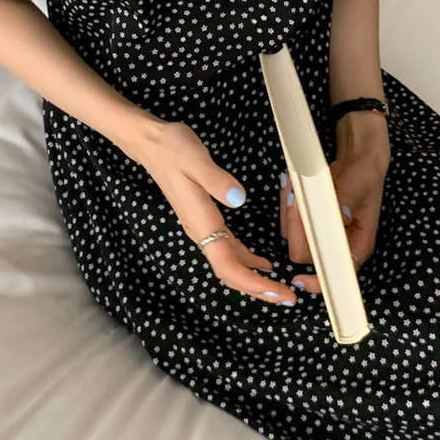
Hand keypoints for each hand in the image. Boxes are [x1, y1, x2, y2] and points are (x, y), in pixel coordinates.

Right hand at [127, 118, 298, 306]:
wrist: (151, 142)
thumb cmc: (172, 149)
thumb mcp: (196, 159)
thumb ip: (217, 181)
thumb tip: (239, 200)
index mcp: (201, 222)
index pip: (228, 265)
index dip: (253, 283)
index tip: (277, 292)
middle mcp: (200, 230)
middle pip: (230, 272)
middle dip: (258, 289)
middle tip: (287, 298)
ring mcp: (201, 226)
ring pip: (229, 263)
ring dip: (253, 278)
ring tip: (278, 287)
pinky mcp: (204, 219)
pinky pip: (227, 249)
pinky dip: (246, 261)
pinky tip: (260, 263)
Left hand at [279, 146, 387, 292]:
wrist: (358, 161)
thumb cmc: (364, 176)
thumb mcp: (358, 187)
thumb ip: (345, 202)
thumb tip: (336, 217)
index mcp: (355, 246)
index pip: (336, 273)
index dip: (317, 281)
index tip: (298, 279)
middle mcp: (335, 245)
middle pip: (304, 252)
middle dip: (296, 225)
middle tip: (295, 196)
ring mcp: (319, 233)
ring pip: (291, 234)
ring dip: (289, 208)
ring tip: (295, 181)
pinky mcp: (308, 220)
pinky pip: (288, 218)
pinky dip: (287, 200)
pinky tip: (293, 181)